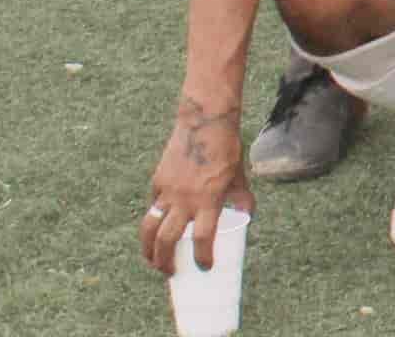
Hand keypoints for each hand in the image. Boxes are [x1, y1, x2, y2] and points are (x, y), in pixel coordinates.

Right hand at [141, 93, 249, 275]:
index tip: (205, 267)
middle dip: (166, 261)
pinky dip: (154, 221)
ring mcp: (168, 191)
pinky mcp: (157, 182)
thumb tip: (247, 216)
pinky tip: (156, 229)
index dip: (203, 256)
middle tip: (170, 272)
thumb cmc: (227, 149)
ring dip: (147, 249)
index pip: (204, 237)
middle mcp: (185, 198)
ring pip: (150, 227)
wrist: (205, 122)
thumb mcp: (239, 177)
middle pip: (167, 239)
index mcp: (209, 199)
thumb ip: (241, 198)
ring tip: (152, 261)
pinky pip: (153, 207)